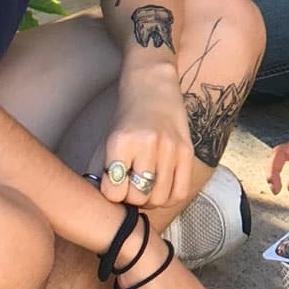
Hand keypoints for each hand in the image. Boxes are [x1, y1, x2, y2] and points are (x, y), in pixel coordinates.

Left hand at [96, 64, 197, 218]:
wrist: (153, 86)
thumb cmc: (127, 117)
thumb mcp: (108, 139)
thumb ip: (103, 170)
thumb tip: (102, 202)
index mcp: (121, 142)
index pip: (114, 192)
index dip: (112, 195)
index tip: (114, 188)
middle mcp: (146, 145)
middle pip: (138, 197)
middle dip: (132, 200)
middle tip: (130, 189)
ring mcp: (170, 149)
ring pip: (159, 199)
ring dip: (150, 200)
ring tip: (145, 189)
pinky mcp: (187, 151)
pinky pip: (180, 192)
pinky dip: (168, 198)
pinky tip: (161, 188)